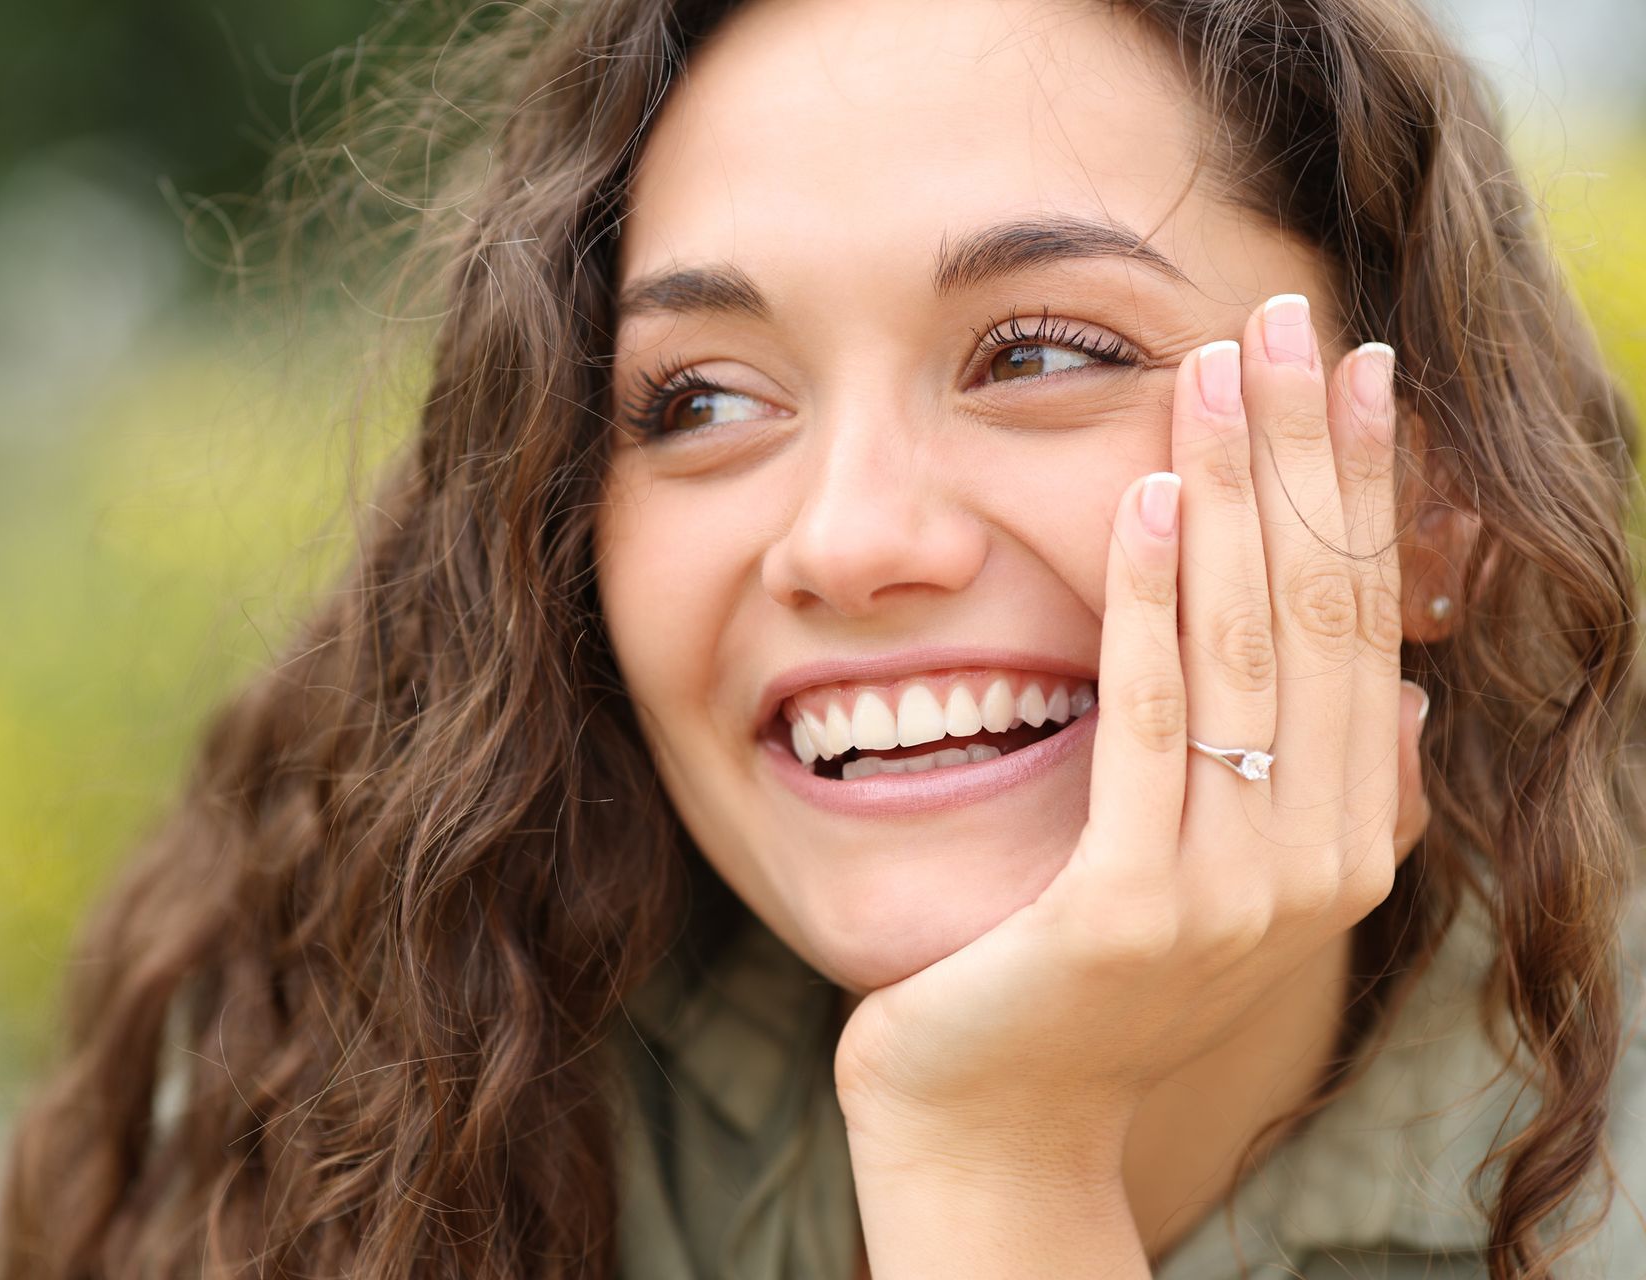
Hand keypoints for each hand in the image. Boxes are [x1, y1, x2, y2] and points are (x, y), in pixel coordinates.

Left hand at [833, 295, 1430, 1167]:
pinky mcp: (1129, 910)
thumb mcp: (1226, 885)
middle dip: (1307, 458)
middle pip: (1318, 618)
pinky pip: (1148, 727)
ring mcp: (1231, 895)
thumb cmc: (1093, 986)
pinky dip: (1151, 609)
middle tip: (1291, 318)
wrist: (998, 1120)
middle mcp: (1314, 867)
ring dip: (1235, 498)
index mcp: (1347, 842)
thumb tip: (1392, 683)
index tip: (1354, 367)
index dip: (1363, 489)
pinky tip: (1150, 503)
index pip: (1361, 625)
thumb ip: (1324, 794)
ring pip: (1244, 655)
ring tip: (1223, 370)